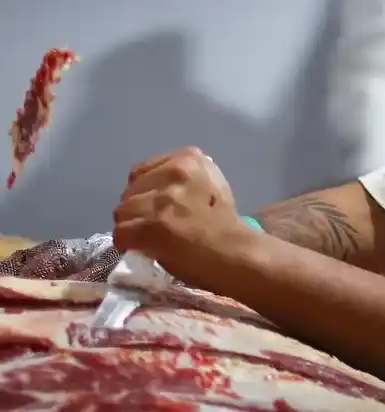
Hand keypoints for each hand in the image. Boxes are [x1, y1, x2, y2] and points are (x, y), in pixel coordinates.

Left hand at [113, 146, 250, 287]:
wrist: (236, 254)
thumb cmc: (224, 222)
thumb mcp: (210, 183)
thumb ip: (182, 177)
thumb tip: (151, 186)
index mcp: (189, 158)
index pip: (141, 171)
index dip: (145, 192)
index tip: (158, 207)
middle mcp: (175, 172)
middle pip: (129, 191)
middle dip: (138, 209)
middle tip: (155, 225)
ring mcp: (163, 199)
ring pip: (122, 212)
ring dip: (132, 227)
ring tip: (150, 238)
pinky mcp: (152, 225)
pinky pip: (121, 233)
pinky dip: (129, 244)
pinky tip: (145, 248)